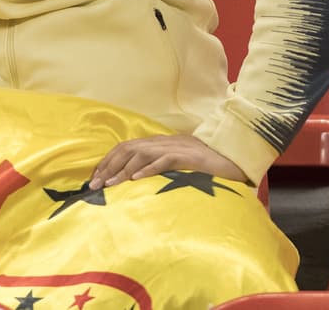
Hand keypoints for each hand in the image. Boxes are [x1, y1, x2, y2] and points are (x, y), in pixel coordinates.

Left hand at [89, 134, 248, 190]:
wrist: (234, 156)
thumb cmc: (205, 165)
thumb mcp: (176, 164)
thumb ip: (157, 167)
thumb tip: (134, 180)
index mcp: (158, 144)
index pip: (125, 148)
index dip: (107, 162)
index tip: (94, 178)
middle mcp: (163, 142)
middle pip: (128, 149)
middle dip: (108, 167)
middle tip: (95, 185)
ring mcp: (175, 147)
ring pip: (142, 154)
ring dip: (123, 170)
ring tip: (110, 185)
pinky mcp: (189, 157)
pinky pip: (165, 160)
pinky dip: (149, 168)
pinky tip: (137, 179)